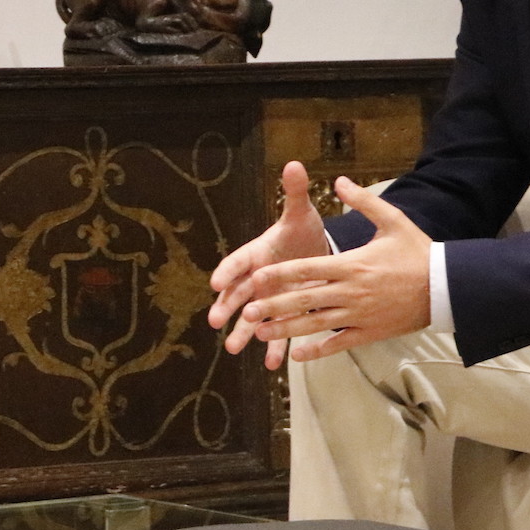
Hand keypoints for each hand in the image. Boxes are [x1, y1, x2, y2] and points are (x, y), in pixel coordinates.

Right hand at [208, 161, 335, 368]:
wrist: (315, 251)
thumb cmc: (302, 231)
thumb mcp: (301, 213)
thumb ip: (295, 193)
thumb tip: (294, 164)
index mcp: (259, 252)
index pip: (240, 260)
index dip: (228, 270)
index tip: (216, 281)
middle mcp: (259, 278)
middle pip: (239, 293)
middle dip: (227, 306)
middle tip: (214, 320)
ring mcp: (269, 299)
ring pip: (253, 317)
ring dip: (244, 332)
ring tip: (233, 348)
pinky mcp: (284, 314)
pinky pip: (278, 332)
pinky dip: (275, 348)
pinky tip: (270, 365)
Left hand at [231, 176, 431, 366]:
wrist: (445, 287)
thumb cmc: (417, 252)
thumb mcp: (393, 221)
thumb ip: (363, 201)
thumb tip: (338, 181)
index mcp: (352, 264)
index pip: (307, 269)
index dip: (279, 274)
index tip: (256, 278)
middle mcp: (351, 292)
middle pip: (304, 300)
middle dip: (273, 306)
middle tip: (247, 312)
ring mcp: (359, 315)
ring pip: (316, 324)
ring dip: (287, 330)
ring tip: (261, 333)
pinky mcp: (369, 333)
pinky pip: (338, 344)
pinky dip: (317, 350)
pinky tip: (297, 354)